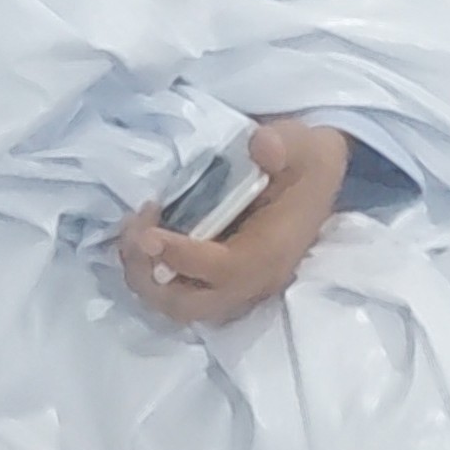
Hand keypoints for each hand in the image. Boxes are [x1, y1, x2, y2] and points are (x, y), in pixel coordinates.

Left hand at [118, 119, 349, 325]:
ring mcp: (238, 287)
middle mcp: (256, 280)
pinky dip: (153, 277)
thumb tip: (261, 146)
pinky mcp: (223, 283)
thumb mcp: (302, 142)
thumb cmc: (303, 160)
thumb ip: (283, 143)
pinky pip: (181, 296)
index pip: (225, 270)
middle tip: (134, 230)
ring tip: (133, 232)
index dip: (182, 257)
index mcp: (275, 250)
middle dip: (151, 274)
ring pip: (180, 307)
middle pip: (193, 304)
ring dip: (146, 278)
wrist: (317, 176)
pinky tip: (143, 240)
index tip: (147, 233)